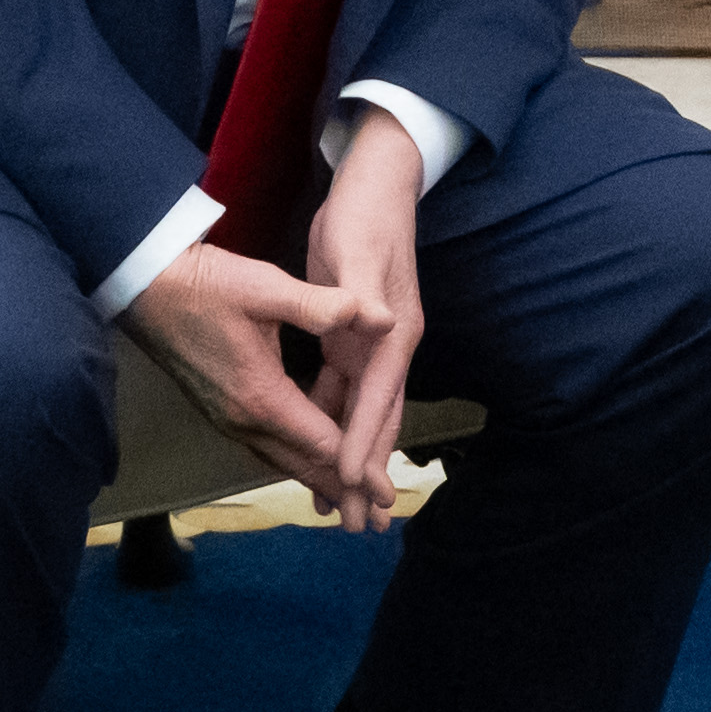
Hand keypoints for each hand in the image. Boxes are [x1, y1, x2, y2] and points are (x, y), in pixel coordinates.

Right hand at [126, 216, 397, 528]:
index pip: (322, 446)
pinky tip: (306, 462)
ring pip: (281, 460)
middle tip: (375, 517)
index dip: (360, 473)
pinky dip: (293, 460)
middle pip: (302, 466)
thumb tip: (382, 318)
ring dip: (316, 479)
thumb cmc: (204, 284)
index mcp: (261, 397)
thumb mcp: (266, 287)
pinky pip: (265, 447)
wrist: (142, 285)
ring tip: (348, 500)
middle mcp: (242, 420)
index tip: (387, 499)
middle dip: (342, 491)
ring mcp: (226, 418)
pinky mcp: (218, 409)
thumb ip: (324, 306)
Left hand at [297, 108, 431, 525]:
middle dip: (367, 474)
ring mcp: (372, 346)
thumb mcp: (357, 251)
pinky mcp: (353, 341)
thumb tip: (377, 323)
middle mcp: (388, 347)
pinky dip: (333, 427)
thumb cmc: (365, 216)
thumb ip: (361, 294)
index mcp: (392, 333)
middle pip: (379, 423)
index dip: (361, 443)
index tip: (348, 484)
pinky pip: (342, 396)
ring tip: (337, 506)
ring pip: (361, 416)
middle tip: (360, 526)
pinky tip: (318, 454)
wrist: (376, 186)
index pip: (377, 400)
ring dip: (350, 459)